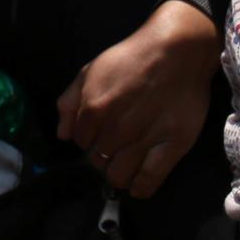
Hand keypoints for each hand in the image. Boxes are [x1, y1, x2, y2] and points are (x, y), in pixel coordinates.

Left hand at [56, 0, 222, 198]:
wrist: (175, 52)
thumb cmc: (130, 59)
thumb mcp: (90, 71)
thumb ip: (70, 102)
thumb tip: (63, 135)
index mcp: (93, 110)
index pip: (81, 142)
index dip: (88, 140)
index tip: (98, 135)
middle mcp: (116, 129)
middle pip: (99, 161)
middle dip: (102, 157)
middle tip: (114, 147)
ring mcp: (144, 140)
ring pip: (120, 175)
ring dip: (118, 174)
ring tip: (124, 165)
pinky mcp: (173, 146)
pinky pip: (150, 179)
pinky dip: (140, 188)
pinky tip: (137, 187)